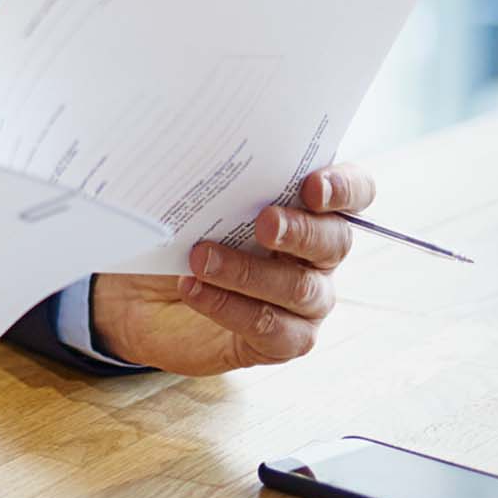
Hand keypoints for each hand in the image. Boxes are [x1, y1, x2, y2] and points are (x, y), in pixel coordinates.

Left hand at [91, 164, 374, 374]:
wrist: (143, 297)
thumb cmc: (182, 237)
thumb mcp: (196, 203)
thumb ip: (218, 182)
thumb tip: (203, 156)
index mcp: (309, 210)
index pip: (354, 193)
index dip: (345, 188)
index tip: (313, 186)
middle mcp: (318, 256)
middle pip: (335, 241)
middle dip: (301, 231)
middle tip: (264, 223)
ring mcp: (306, 302)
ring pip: (300, 288)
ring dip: (248, 271)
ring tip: (201, 257)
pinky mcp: (282, 341)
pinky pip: (271, 328)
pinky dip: (229, 307)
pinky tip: (194, 289)